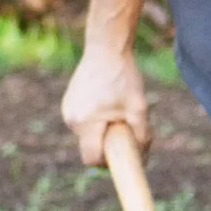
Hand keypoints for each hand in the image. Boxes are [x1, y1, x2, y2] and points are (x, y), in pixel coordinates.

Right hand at [62, 44, 149, 166]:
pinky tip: (107, 100)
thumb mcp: (138, 108)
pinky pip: (84, 121)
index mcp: (85, 123)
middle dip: (107, 143)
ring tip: (116, 107)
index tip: (122, 154)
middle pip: (90, 146)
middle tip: (124, 125)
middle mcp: (71, 119)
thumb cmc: (124, 77)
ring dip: (102, 130)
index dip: (107, 162)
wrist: (107, 47)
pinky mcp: (69, 102)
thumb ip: (142, 136)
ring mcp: (67, 110)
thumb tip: (142, 160)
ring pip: (87, 134)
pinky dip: (96, 119)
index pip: (91, 158)